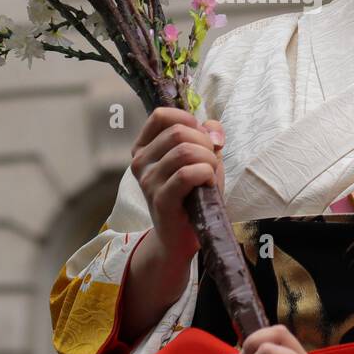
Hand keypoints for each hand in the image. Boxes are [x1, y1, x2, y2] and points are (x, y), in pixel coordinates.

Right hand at [130, 108, 224, 263]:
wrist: (182, 237)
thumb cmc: (192, 195)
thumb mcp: (201, 159)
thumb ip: (207, 137)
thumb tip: (213, 127)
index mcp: (144, 148)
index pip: (161, 116)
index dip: (188, 120)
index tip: (202, 137)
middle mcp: (140, 162)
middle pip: (178, 132)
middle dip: (204, 143)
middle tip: (211, 162)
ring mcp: (148, 181)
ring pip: (184, 151)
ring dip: (208, 160)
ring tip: (210, 175)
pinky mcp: (160, 199)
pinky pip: (186, 174)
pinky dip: (205, 174)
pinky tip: (208, 184)